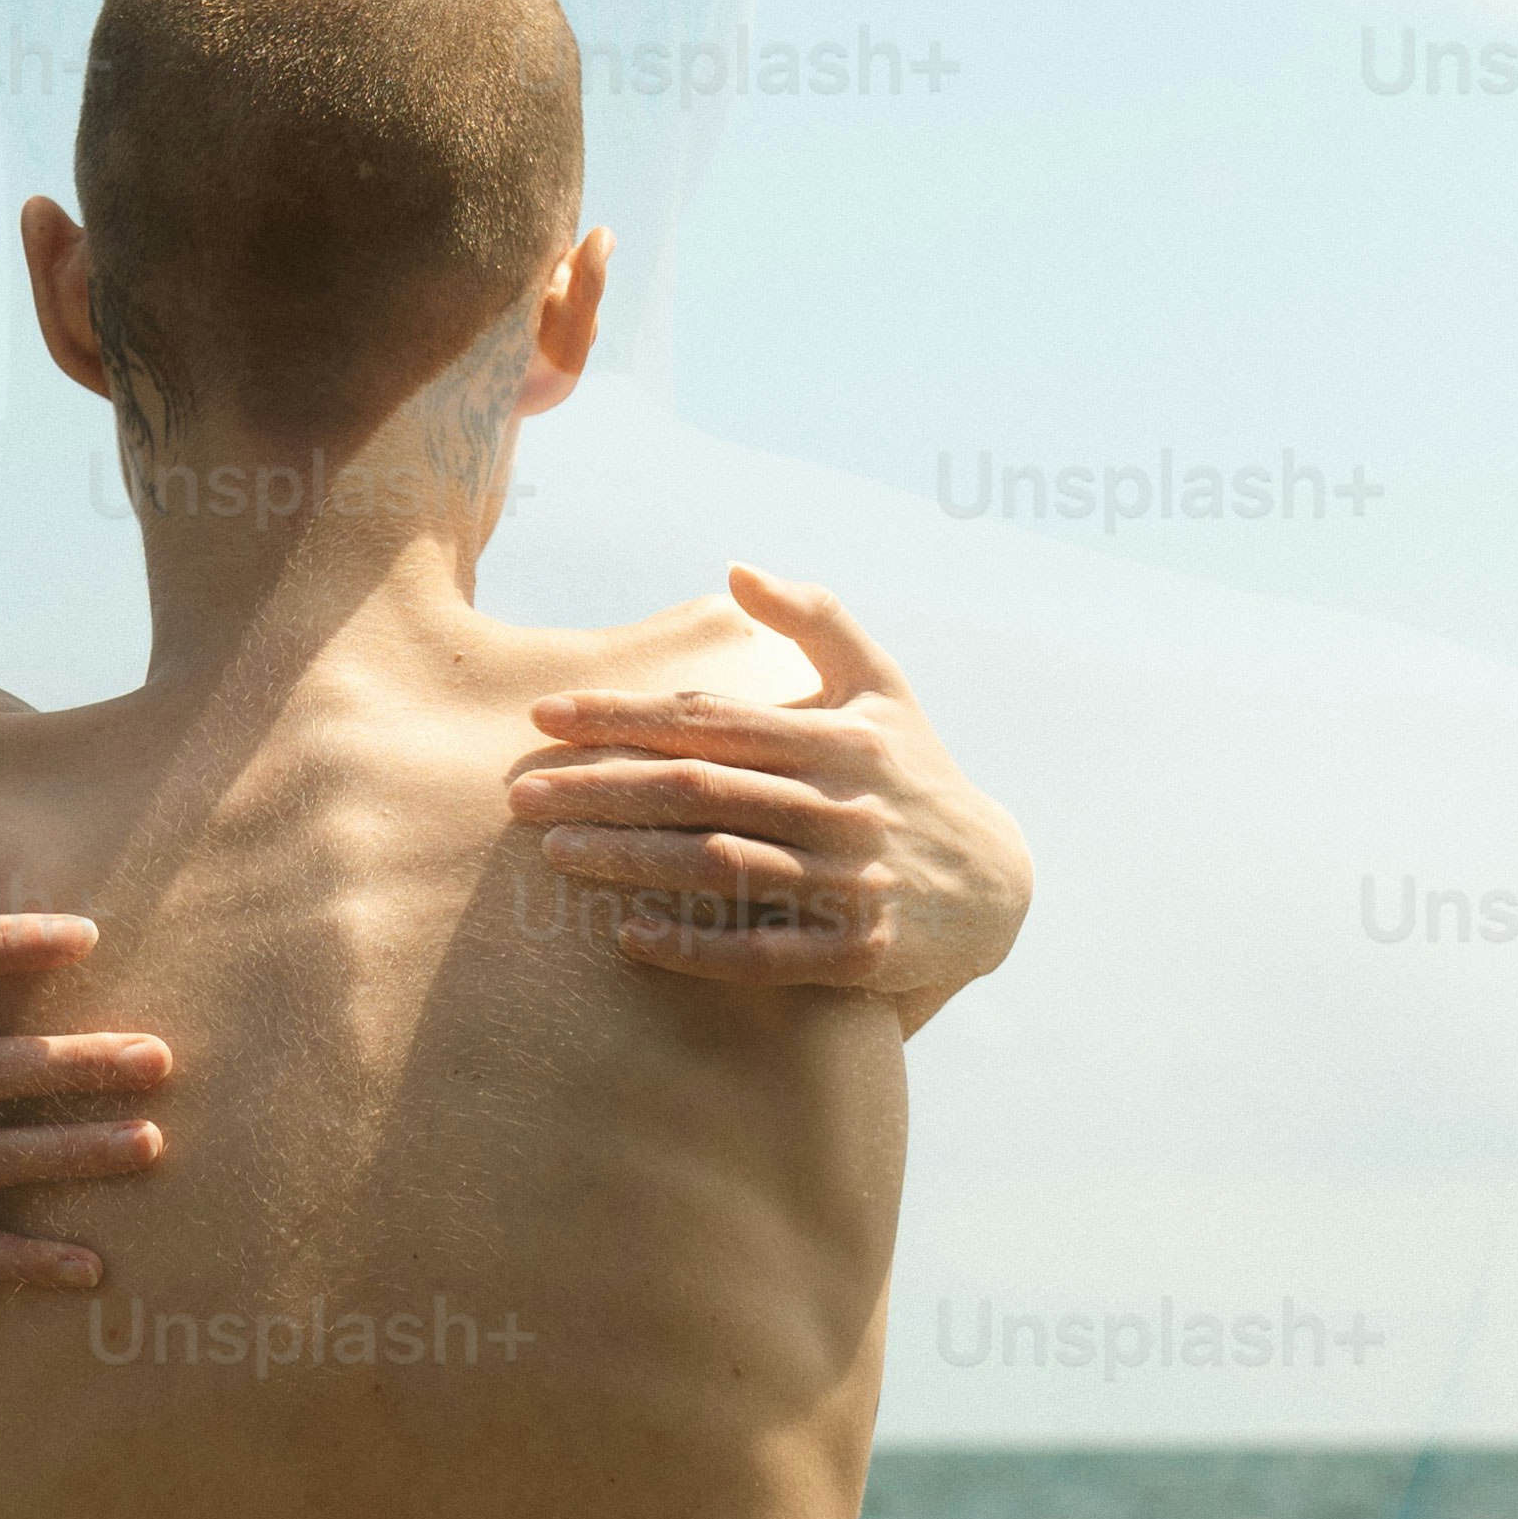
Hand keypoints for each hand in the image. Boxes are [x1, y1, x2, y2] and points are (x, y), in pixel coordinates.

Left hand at [501, 563, 1032, 1020]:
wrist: (997, 885)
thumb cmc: (915, 774)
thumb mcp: (882, 684)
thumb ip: (816, 618)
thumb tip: (736, 566)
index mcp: (838, 737)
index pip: (709, 719)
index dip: (621, 716)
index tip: (544, 716)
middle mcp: (842, 805)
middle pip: (700, 790)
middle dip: (602, 788)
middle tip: (520, 795)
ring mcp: (851, 882)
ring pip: (720, 867)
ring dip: (631, 860)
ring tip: (554, 853)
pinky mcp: (858, 953)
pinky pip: (763, 953)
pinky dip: (695, 946)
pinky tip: (630, 936)